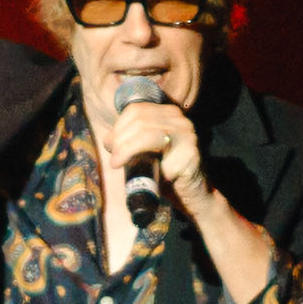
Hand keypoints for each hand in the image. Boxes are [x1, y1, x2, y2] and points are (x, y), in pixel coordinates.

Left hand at [104, 98, 211, 214]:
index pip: (136, 110)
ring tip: (117, 163)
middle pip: (139, 120)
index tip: (110, 145)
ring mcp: (187, 134)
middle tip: (114, 159)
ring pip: (146, 132)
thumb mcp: (147, 151)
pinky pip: (161, 153)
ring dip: (126, 148)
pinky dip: (144, 161)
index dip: (118, 126)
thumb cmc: (167, 173)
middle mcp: (179, 119)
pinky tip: (140, 171)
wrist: (193, 193)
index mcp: (168, 113)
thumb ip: (131, 140)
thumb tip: (108, 140)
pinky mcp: (190, 152)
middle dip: (119, 140)